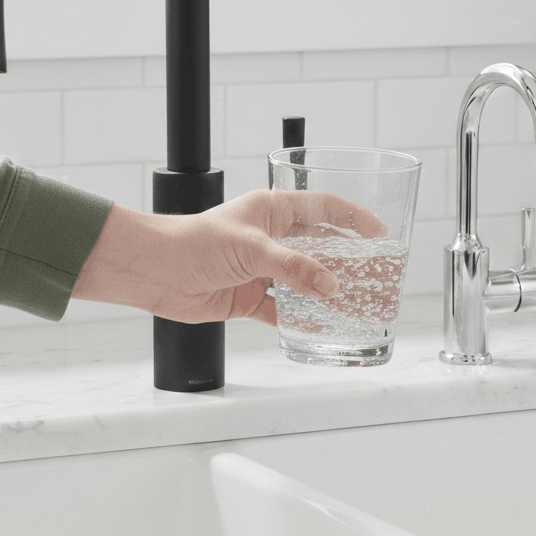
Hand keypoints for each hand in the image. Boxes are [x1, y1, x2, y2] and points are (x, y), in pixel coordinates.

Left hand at [70, 189, 384, 324]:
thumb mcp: (252, 248)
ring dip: (324, 293)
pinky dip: (298, 318)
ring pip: (303, 281)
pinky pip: (281, 309)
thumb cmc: (195, 241)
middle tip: (375, 274)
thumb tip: (330, 285)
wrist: (156, 270)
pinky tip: (318, 327)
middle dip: (346, 261)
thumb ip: (294, 267)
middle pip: (318, 247)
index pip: (323, 208)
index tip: (378, 231)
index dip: (352, 218)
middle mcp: (270, 238)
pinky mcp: (248, 296)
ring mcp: (260, 268)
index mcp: (272, 211)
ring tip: (355, 304)